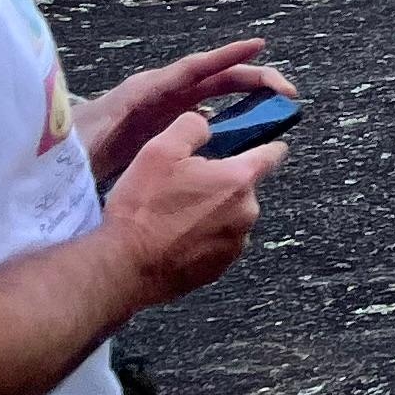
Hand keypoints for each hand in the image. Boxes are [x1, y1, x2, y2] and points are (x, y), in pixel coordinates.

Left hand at [79, 35, 289, 186]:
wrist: (42, 163)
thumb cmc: (63, 151)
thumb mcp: (81, 141)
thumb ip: (101, 131)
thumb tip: (111, 124)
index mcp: (143, 92)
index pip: (192, 68)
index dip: (226, 57)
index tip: (259, 46)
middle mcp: (156, 94)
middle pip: (212, 78)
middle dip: (251, 79)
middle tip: (286, 92)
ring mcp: (158, 110)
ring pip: (210, 95)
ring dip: (243, 96)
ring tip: (276, 107)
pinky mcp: (158, 127)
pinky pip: (200, 115)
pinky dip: (226, 116)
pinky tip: (243, 130)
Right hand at [98, 110, 280, 312]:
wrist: (120, 267)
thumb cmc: (141, 209)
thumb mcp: (160, 150)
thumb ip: (193, 127)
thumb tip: (207, 125)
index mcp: (238, 179)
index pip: (273, 153)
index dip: (265, 144)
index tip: (258, 143)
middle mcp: (246, 213)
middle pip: (243, 187)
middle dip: (221, 183)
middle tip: (185, 186)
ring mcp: (234, 244)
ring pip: (229, 215)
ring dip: (211, 212)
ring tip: (173, 215)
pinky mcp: (218, 268)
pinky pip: (217, 243)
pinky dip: (202, 238)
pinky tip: (173, 237)